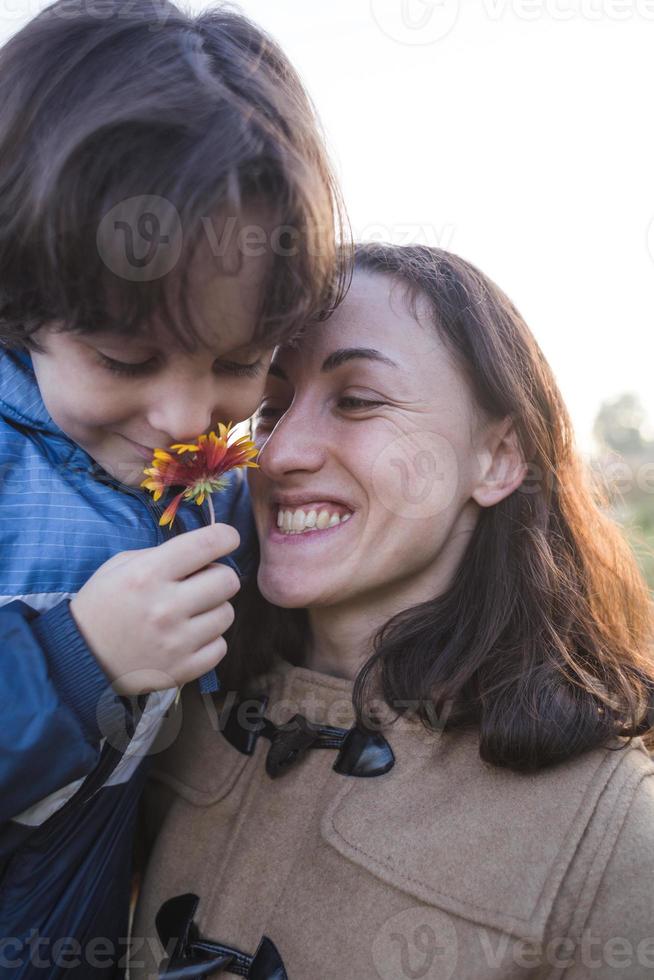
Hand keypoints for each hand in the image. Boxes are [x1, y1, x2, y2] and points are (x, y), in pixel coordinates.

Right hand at [70, 523, 240, 694]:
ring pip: (227, 614)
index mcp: (148, 574)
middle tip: (201, 583)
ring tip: (191, 613)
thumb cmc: (101, 606)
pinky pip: (220, 647)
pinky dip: (210, 641)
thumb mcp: (119, 567)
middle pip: (228, 580)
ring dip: (214, 609)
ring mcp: (176, 642)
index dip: (226, 536)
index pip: (207, 544)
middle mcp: (166, 607)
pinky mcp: (182, 670)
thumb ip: (161, 555)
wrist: (79, 660)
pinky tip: (190, 637)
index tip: (227, 539)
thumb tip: (203, 552)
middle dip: (219, 576)